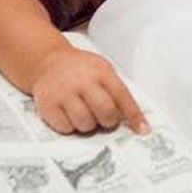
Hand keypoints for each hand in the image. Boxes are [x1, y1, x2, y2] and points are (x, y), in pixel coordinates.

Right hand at [30, 46, 148, 135]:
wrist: (48, 62)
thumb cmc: (80, 69)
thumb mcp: (102, 69)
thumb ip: (115, 89)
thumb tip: (133, 117)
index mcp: (100, 71)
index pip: (122, 95)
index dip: (134, 115)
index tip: (143, 130)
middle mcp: (82, 81)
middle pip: (105, 111)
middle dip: (109, 121)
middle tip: (106, 118)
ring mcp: (64, 93)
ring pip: (86, 124)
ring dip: (89, 125)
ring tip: (85, 112)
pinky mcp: (48, 105)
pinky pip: (66, 128)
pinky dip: (71, 126)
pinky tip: (69, 114)